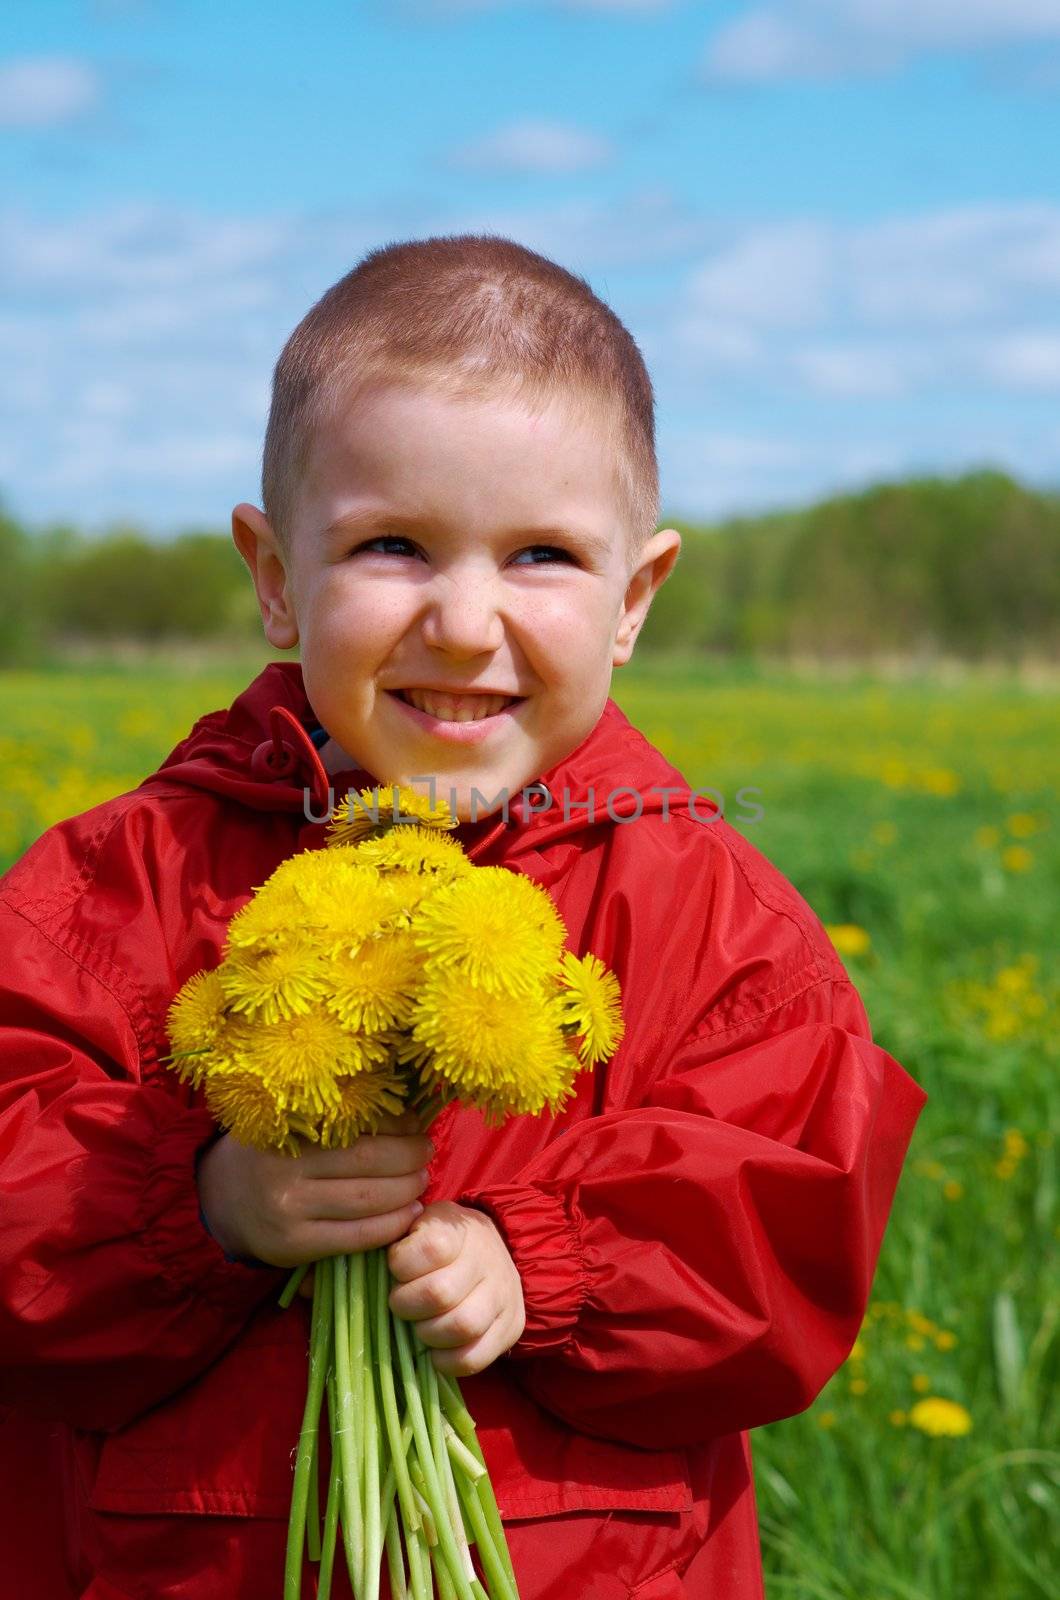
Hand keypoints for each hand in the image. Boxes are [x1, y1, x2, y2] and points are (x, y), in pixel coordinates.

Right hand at [197, 1112, 431, 1267]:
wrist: (218, 1200)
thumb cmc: (269, 1153)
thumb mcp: (290, 1124)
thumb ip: (335, 1118)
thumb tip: (406, 1114)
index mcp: (287, 1130)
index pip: (355, 1123)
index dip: (395, 1124)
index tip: (416, 1123)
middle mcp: (286, 1169)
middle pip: (366, 1160)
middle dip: (408, 1156)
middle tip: (426, 1152)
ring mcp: (289, 1210)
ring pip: (366, 1200)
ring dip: (406, 1190)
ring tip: (421, 1180)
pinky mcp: (293, 1246)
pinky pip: (355, 1237)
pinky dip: (389, 1226)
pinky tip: (408, 1214)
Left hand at [386, 1201, 525, 1375]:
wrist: (491, 1252)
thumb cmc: (440, 1243)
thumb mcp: (419, 1224)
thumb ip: (395, 1235)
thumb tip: (368, 1250)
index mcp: (459, 1229)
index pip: (430, 1248)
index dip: (401, 1265)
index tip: (396, 1268)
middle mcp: (487, 1258)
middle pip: (440, 1293)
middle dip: (408, 1304)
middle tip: (402, 1302)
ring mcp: (503, 1294)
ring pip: (461, 1326)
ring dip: (427, 1333)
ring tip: (421, 1325)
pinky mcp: (511, 1327)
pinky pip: (474, 1357)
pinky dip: (446, 1361)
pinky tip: (436, 1349)